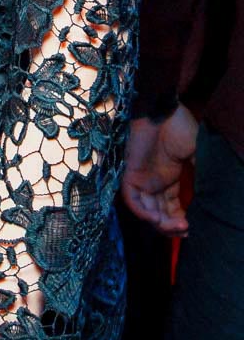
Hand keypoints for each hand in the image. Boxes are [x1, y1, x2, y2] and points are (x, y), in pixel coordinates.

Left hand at [121, 106, 198, 234]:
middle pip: (158, 213)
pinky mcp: (130, 173)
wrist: (162, 108)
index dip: (178, 220)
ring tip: (177, 227)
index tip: (191, 228)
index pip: (171, 207)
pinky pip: (131, 199)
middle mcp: (154, 181)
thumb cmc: (179, 127)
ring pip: (146, 210)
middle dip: (170, 226)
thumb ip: (200, 173)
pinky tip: (157, 219)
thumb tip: (210, 195)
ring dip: (159, 223)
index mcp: (168, 178)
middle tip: (185, 231)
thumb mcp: (196, 154)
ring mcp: (141, 178)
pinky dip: (142, 212)